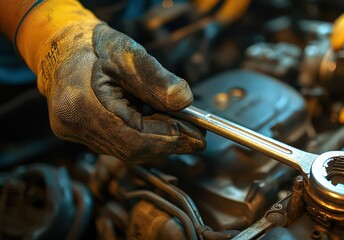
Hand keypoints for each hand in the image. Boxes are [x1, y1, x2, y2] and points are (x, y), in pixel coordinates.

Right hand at [14, 0, 205, 162]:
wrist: (65, 50)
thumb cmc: (94, 47)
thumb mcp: (128, 54)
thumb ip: (156, 78)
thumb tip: (184, 101)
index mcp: (80, 105)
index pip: (133, 138)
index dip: (169, 140)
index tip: (198, 137)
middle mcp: (73, 126)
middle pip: (131, 149)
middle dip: (168, 143)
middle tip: (196, 136)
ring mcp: (74, 133)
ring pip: (126, 150)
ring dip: (158, 140)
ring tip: (181, 126)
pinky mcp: (81, 134)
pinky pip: (118, 143)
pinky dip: (143, 136)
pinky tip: (158, 124)